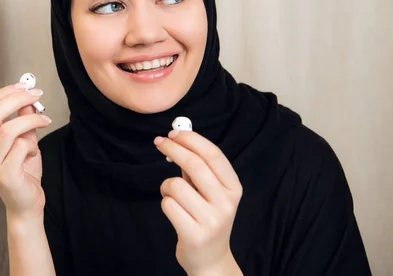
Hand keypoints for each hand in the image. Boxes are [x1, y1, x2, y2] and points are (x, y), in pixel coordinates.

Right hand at [0, 82, 51, 222]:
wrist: (27, 204)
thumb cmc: (25, 172)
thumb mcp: (25, 141)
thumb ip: (23, 120)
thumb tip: (27, 97)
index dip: (5, 93)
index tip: (24, 85)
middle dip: (16, 99)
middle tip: (36, 95)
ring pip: (7, 129)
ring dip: (29, 120)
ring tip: (44, 120)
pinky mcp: (4, 174)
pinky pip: (20, 147)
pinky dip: (32, 145)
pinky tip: (34, 152)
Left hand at [154, 130, 242, 275]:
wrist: (210, 259)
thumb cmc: (206, 217)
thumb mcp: (211, 192)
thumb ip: (198, 167)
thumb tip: (177, 137)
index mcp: (233, 187)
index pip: (213, 154)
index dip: (191, 139)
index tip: (173, 133)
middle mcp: (226, 202)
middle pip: (194, 164)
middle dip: (173, 149)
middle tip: (159, 143)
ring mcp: (211, 220)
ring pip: (176, 185)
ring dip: (166, 185)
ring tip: (172, 195)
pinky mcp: (194, 234)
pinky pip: (168, 205)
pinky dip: (165, 203)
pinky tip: (174, 212)